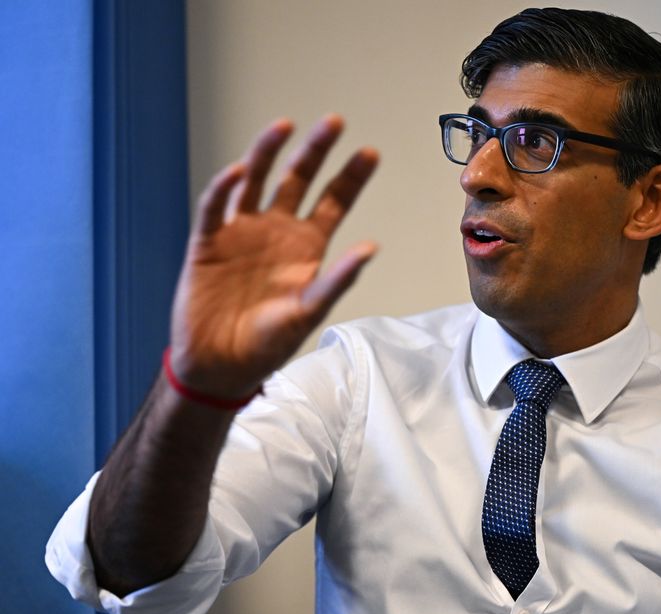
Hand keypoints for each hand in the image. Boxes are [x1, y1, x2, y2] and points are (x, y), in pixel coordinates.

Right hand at [169, 115, 377, 397]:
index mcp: (306, 247)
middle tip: (334, 122)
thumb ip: (338, 279)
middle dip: (315, 151)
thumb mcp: (310, 311)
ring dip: (268, 152)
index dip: (350, 178)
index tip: (370, 152)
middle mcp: (276, 231)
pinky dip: (224, 187)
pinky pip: (215, 207)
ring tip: (285, 126)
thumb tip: (372, 247)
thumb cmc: (268, 344)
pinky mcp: (209, 241)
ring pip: (256, 180)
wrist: (220, 365)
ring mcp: (242, 232)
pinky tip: (237, 170)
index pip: (333, 202)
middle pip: (297, 180)